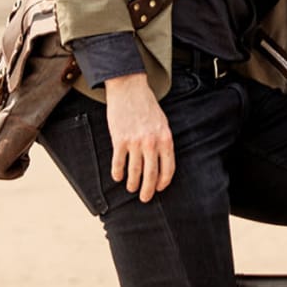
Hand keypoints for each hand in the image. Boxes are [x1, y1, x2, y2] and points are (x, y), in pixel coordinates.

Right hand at [104, 73, 174, 202]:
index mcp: (165, 139)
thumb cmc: (147, 105)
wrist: (129, 88)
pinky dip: (117, 172)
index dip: (163, 182)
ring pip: (134, 171)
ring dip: (132, 183)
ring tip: (131, 188)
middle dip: (148, 190)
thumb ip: (163, 141)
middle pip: (151, 174)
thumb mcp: (163, 122)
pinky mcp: (119, 139)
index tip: (159, 189)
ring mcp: (135, 142)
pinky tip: (118, 177)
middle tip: (145, 198)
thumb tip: (161, 162)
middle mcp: (151, 143)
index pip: (168, 168)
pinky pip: (118, 162)